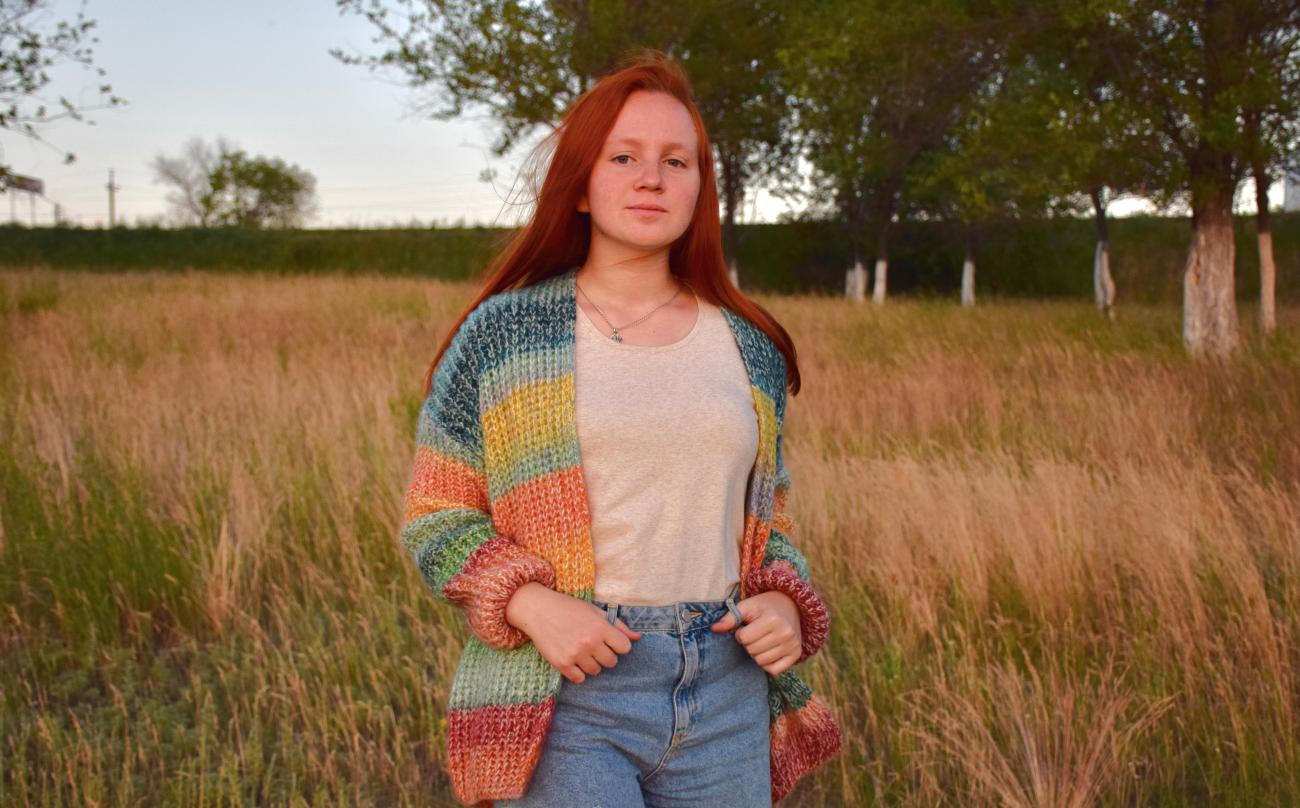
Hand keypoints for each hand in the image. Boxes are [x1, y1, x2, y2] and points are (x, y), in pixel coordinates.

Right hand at [506, 583, 641, 683]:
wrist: (538, 610)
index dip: (619, 645)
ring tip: (581, 650)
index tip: (610, 641)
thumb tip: (637, 638)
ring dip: (591, 663)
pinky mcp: (562, 664)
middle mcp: (589, 642)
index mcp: (600, 627)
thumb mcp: (595, 611)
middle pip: (612, 662)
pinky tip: (573, 659)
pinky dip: (578, 672)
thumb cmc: (569, 608)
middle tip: (594, 646)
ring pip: (596, 671)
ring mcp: (575, 654)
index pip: (625, 647)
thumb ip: (617, 625)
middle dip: (606, 655)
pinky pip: (580, 678)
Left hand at [711, 591, 801, 675]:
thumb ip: (730, 618)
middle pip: (752, 650)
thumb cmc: (764, 607)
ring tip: (762, 640)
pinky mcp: (796, 655)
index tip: (747, 627)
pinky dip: (767, 664)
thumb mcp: (747, 606)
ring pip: (761, 661)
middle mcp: (786, 633)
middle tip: (755, 633)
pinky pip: (774, 670)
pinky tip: (769, 650)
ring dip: (756, 653)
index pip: (744, 638)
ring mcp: (792, 645)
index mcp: (773, 619)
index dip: (740, 633)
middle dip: (748, 643)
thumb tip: (714, 629)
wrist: (790, 606)